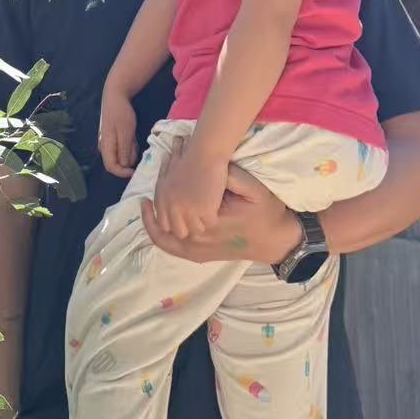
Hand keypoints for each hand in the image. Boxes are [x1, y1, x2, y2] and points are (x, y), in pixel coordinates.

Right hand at [98, 87, 137, 177]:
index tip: (135, 170)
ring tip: (134, 139)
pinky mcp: (114, 137)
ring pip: (121, 154)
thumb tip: (124, 165)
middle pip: (116, 162)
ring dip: (130, 151)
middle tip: (137, 149)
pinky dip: (129, 145)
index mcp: (106, 146)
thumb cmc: (120, 113)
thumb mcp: (126, 132)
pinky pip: (122, 147)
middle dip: (128, 160)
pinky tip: (132, 136)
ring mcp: (109, 141)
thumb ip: (125, 150)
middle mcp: (105, 146)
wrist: (115, 95)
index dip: (122, 173)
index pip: (111, 167)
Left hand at [142, 141, 300, 263]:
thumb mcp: (254, 189)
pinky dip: (159, 234)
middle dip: (157, 199)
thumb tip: (209, 165)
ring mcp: (197, 251)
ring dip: (152, 219)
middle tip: (153, 182)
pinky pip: (171, 247)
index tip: (168, 163)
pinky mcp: (198, 255)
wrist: (275, 240)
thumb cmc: (266, 212)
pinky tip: (155, 220)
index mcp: (210, 221)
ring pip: (164, 236)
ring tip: (144, 204)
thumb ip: (232, 177)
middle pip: (166, 219)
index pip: (178, 202)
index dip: (170, 181)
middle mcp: (199, 239)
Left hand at [151, 140, 229, 238]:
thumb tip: (153, 203)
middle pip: (178, 231)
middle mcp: (172, 207)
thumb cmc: (189, 158)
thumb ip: (162, 190)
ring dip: (202, 224)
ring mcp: (188, 211)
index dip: (172, 225)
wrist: (204, 152)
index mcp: (162, 199)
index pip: (163, 224)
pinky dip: (214, 218)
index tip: (182, 220)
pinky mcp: (204, 211)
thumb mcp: (167, 174)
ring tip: (208, 214)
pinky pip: (209, 224)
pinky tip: (217, 208)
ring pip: (195, 230)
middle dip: (188, 228)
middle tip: (198, 220)